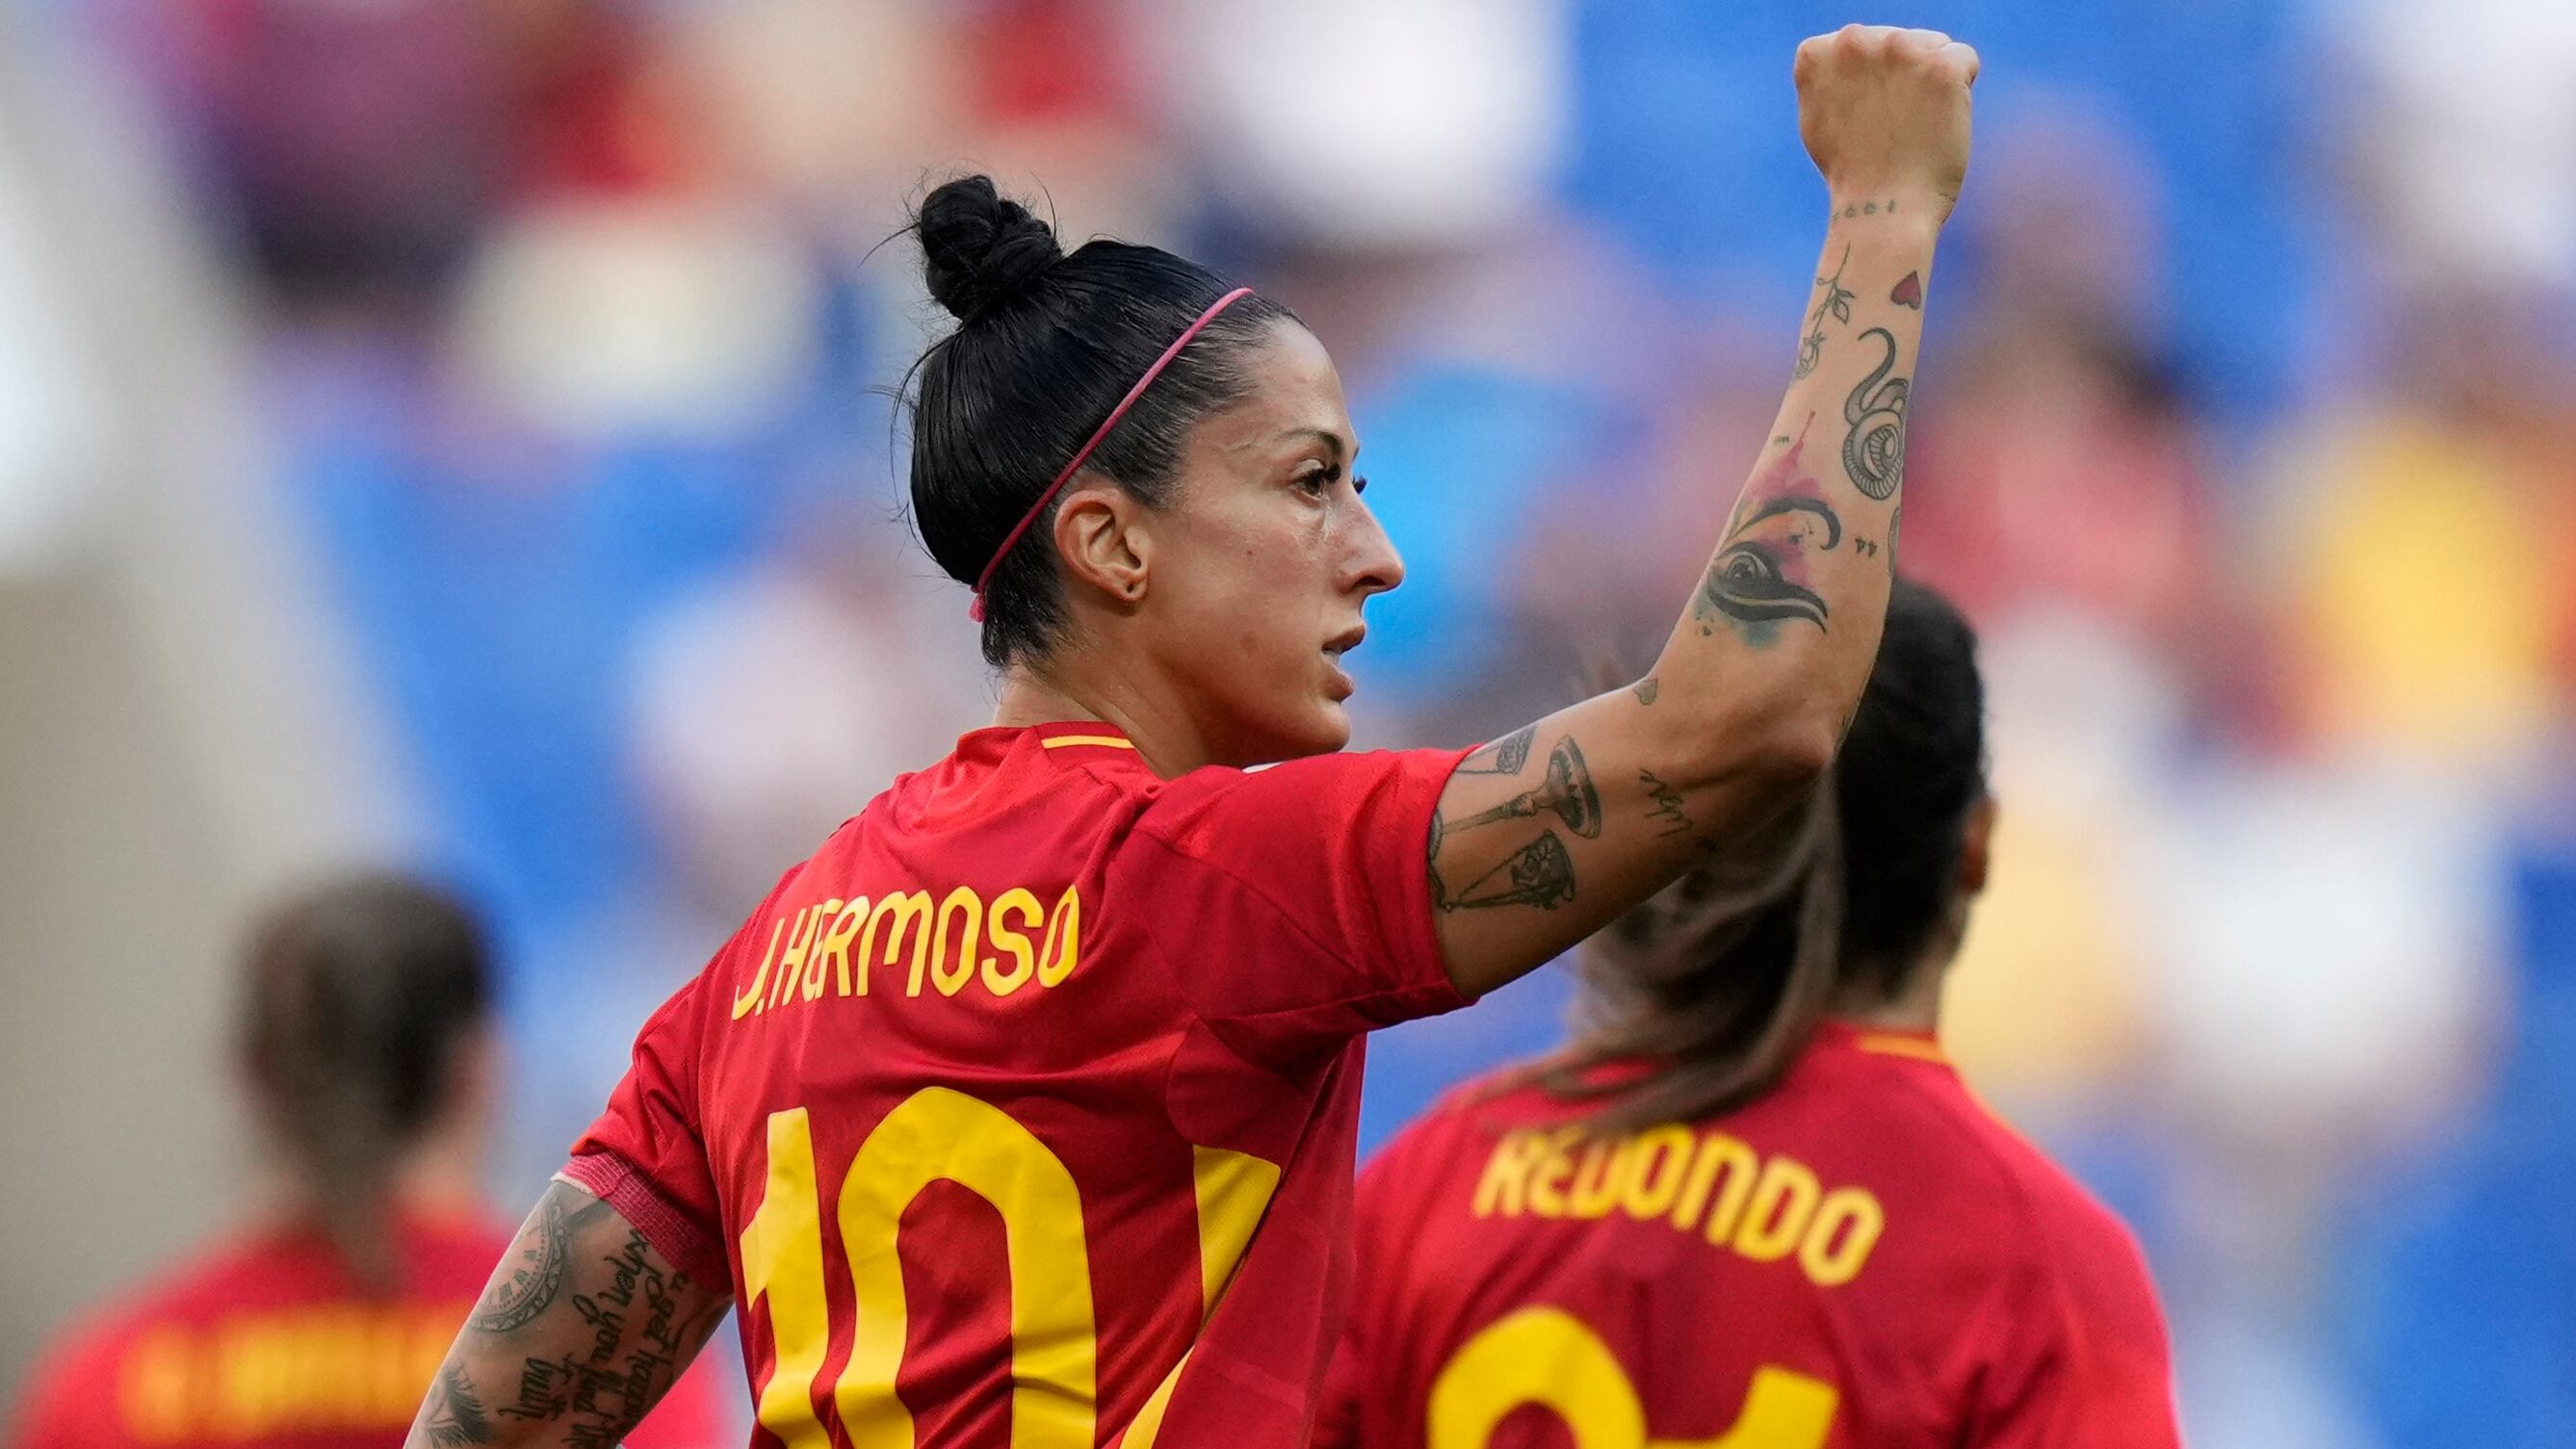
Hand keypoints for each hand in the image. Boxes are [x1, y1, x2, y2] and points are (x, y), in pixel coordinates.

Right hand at [1795, 25, 1977, 223]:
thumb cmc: (1852, 174)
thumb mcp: (1819, 116)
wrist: (1881, 210)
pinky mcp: (1940, 66)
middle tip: (1890, 127)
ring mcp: (1898, 50)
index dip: (1869, 82)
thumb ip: (1831, 75)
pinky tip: (1937, 123)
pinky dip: (1960, 92)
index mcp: (1817, 52)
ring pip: (1933, 47)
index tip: (1862, 117)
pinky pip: (1964, 60)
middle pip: (1898, 41)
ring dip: (1930, 82)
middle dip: (1902, 77)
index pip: (1860, 43)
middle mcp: (1853, 41)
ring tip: (1912, 127)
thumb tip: (1847, 47)